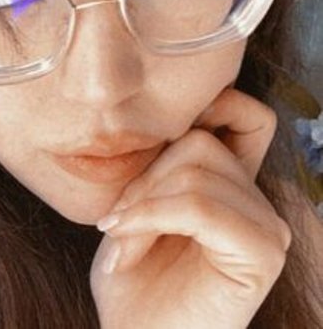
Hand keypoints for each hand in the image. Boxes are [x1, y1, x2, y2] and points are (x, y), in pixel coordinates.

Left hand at [90, 89, 291, 328]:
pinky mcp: (261, 252)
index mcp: (231, 185)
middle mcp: (255, 200)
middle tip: (115, 218)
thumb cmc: (132, 275)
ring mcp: (264, 225)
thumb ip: (158, 164)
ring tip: (119, 239)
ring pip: (197, 171)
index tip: (154, 132)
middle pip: (200, 143)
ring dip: (142, 204)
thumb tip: (158, 122)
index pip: (249, 117)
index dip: (214, 105)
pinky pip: (199, 206)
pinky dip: (152, 217)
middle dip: (144, 178)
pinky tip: (125, 244)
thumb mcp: (136, 205)